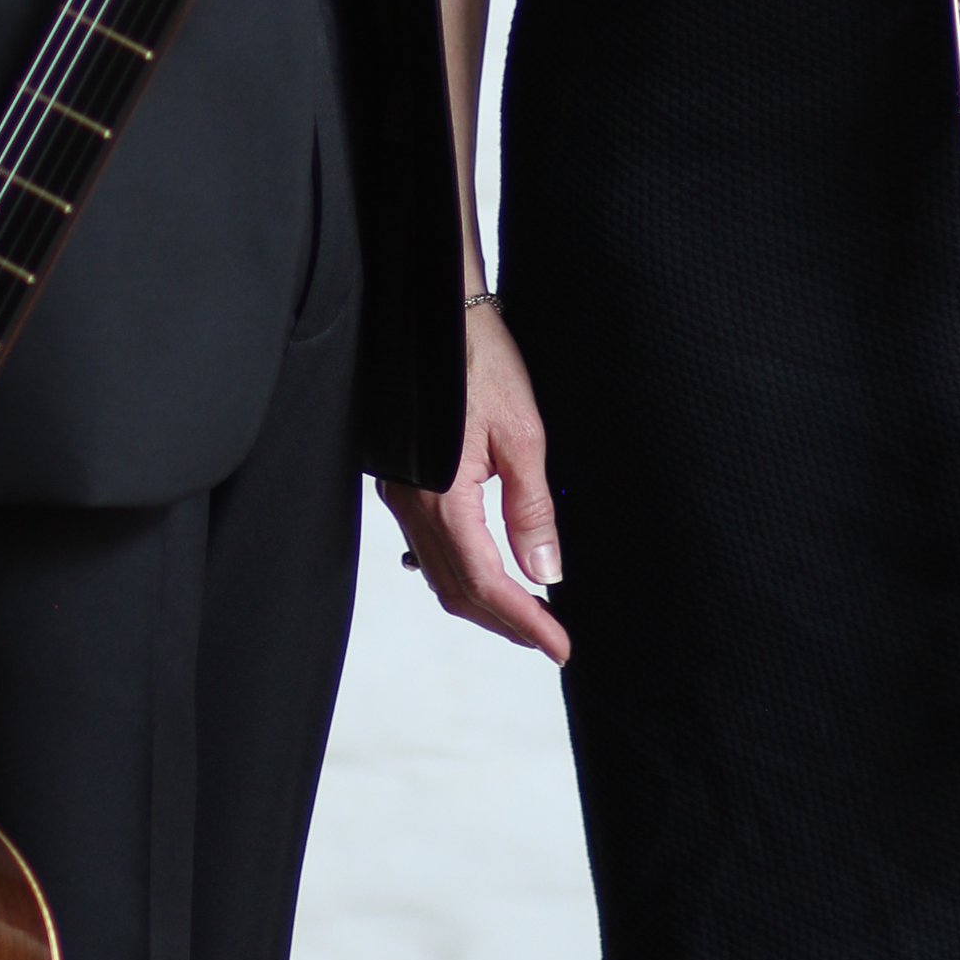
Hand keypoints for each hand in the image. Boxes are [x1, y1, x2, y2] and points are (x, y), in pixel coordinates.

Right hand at [382, 302, 569, 664]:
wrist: (440, 315)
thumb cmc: (481, 363)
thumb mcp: (522, 434)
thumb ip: (532, 510)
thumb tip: (546, 573)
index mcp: (441, 496)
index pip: (483, 581)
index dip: (522, 620)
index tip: (558, 644)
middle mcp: (411, 504)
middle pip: (457, 589)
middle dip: (504, 621)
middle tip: (549, 638)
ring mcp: (401, 496)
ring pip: (438, 573)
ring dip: (481, 601)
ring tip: (526, 614)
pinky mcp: (402, 483)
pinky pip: (426, 547)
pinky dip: (458, 572)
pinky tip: (484, 572)